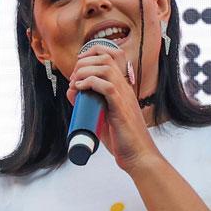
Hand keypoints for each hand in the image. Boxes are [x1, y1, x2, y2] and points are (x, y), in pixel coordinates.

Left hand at [67, 40, 157, 169]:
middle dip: (84, 61)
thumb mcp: (102, 116)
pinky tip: (80, 89)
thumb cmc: (122, 139)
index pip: (112, 55)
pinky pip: (107, 86)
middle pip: (106, 57)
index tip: (78, 66)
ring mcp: (124, 97)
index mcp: (122, 87)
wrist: (138, 156)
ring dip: (85, 70)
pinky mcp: (121, 108)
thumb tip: (72, 91)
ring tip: (76, 82)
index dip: (92, 54)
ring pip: (105, 67)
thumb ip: (89, 103)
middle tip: (74, 77)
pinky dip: (90, 83)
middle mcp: (125, 88)